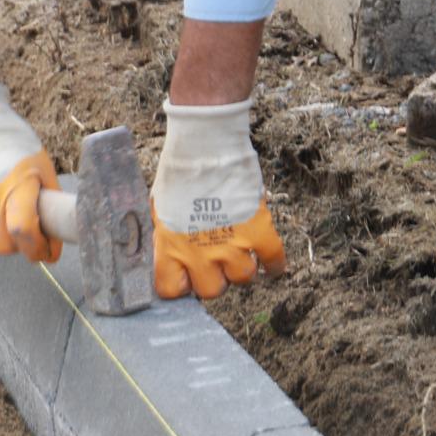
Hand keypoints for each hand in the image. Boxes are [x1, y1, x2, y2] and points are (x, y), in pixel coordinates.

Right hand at [0, 81, 60, 262]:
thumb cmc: (11, 143)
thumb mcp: (41, 165)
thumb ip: (49, 198)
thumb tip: (57, 229)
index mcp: (16, 187)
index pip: (24, 232)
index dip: (39, 249)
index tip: (49, 251)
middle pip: (5, 245)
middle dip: (21, 246)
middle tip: (29, 233)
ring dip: (1, 239)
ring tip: (7, 218)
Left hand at [152, 97, 285, 299]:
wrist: (207, 145)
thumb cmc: (179, 169)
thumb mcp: (161, 205)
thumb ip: (166, 233)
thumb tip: (169, 248)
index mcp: (170, 247)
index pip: (172, 290)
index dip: (181, 283)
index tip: (186, 274)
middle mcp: (200, 254)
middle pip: (212, 291)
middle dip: (215, 277)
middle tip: (216, 259)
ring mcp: (231, 245)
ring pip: (243, 278)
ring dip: (242, 266)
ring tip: (240, 249)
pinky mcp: (258, 231)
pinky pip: (273, 261)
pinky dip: (274, 264)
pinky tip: (271, 263)